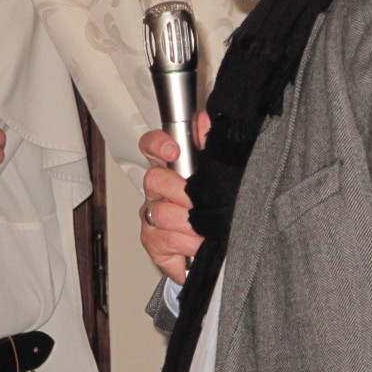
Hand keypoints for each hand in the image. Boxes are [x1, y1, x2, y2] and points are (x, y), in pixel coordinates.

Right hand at [139, 110, 209, 284]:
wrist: (217, 250)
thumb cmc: (214, 211)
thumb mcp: (220, 177)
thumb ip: (212, 147)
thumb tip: (206, 121)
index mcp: (170, 170)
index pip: (152, 146)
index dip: (158, 144)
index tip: (173, 151)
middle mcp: (156, 192)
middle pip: (154, 180)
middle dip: (182, 192)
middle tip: (201, 203)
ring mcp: (151, 218)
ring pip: (161, 214)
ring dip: (191, 224)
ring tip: (208, 230)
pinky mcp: (153, 244)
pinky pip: (164, 242)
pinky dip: (187, 246)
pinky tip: (198, 246)